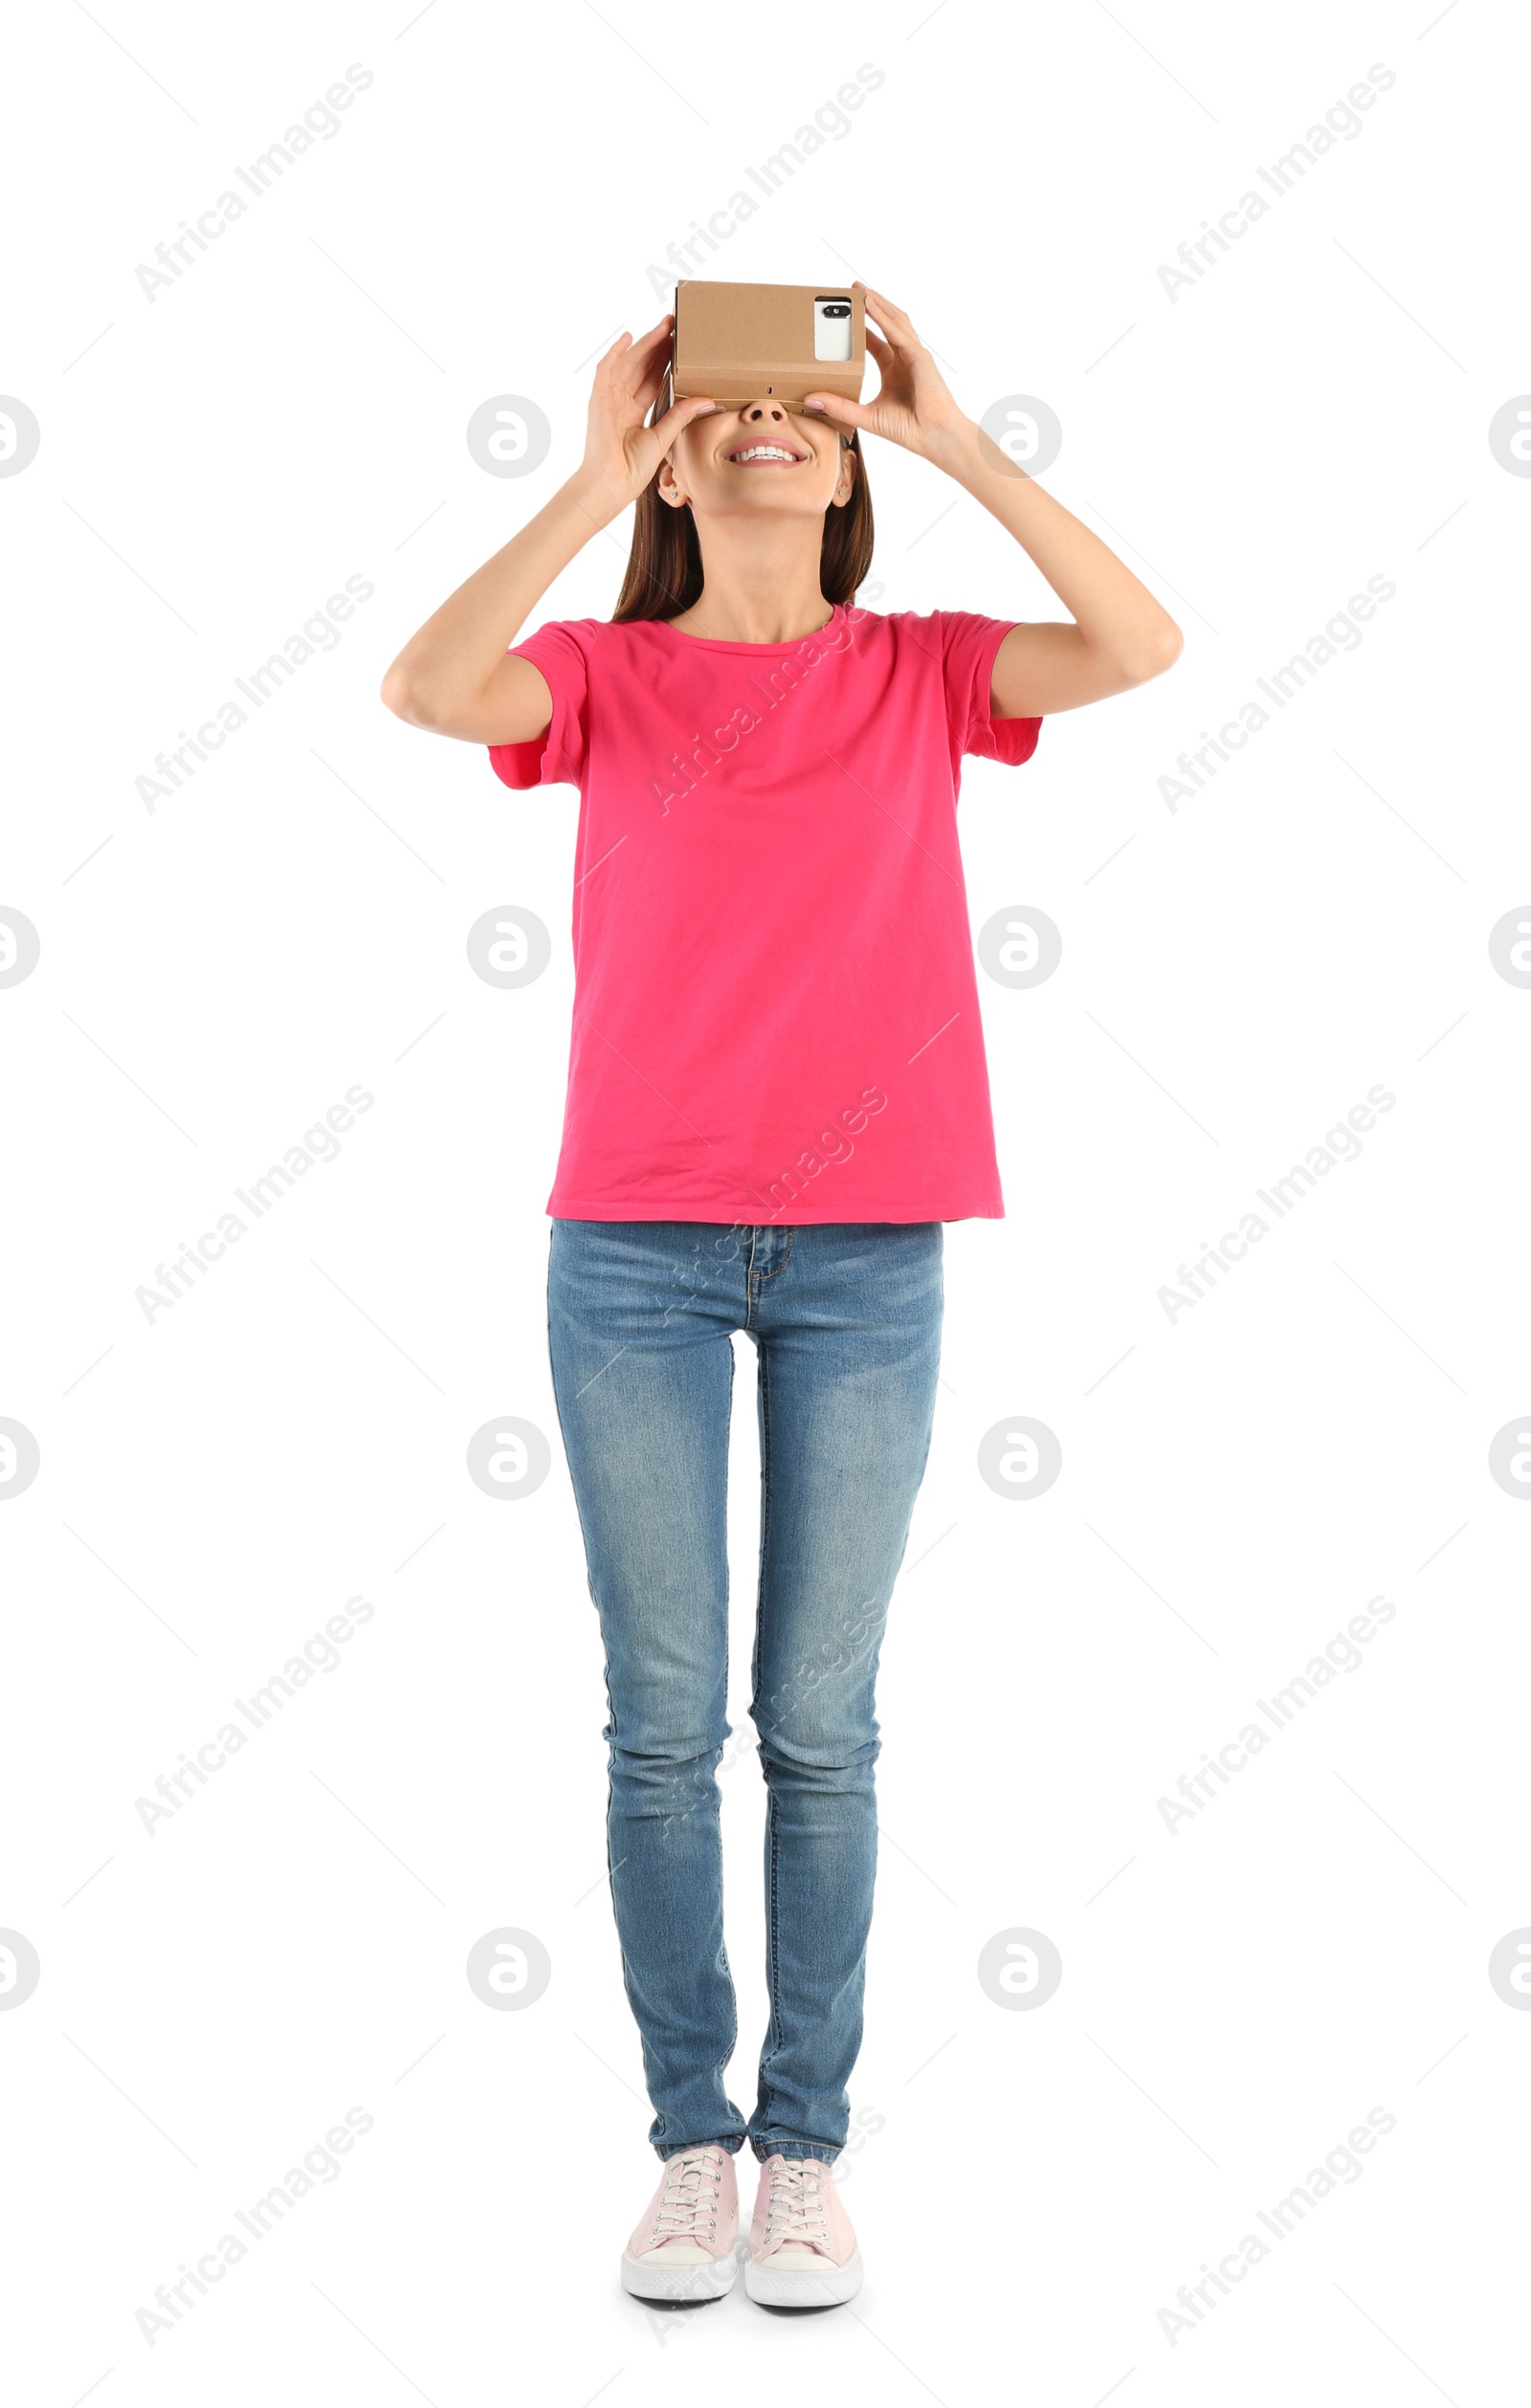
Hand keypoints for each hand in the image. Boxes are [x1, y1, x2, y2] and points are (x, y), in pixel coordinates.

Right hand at [576, 317, 714, 513]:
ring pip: (628, 363)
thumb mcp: (664, 437)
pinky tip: (628, 337)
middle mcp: (620, 402)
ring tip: (663, 327)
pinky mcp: (599, 400)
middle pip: (641, 366)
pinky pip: (606, 370)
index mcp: (634, 412)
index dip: (666, 361)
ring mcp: (608, 399)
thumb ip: (681, 416)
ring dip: (644, 344)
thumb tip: (708, 401)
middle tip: (676, 324)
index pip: (652, 379)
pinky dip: (615, 352)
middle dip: (658, 345)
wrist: (612, 484)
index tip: (680, 344)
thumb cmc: (632, 470)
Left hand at [803, 285, 968, 461]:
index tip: (846, 317)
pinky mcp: (918, 355)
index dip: (862, 328)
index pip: (875, 342)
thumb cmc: (908, 429)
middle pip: (887, 324)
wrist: (932, 437)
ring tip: (860, 290)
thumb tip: (811, 399)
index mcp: (894, 371)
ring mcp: (914, 355)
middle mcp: (905, 359)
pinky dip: (883, 316)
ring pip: (894, 320)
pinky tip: (870, 305)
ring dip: (878, 303)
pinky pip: (898, 330)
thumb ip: (840, 406)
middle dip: (872, 306)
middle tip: (853, 291)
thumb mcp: (865, 416)